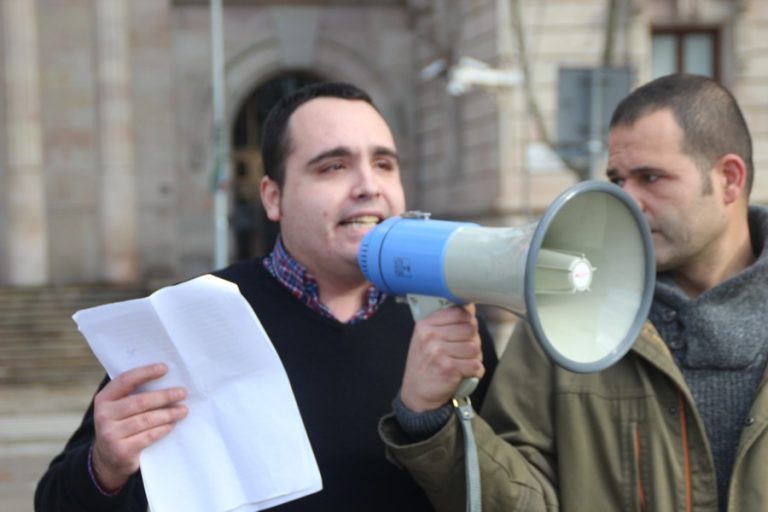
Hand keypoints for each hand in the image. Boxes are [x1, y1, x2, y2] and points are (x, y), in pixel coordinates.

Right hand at [91, 363, 187, 490]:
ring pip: (146, 420)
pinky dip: (162, 429)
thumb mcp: (119, 408)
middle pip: (140, 401)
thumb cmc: (120, 425)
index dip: (145, 373)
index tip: (165, 368)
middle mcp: (103, 415)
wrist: (107, 459)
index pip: (125, 380)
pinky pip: (148, 436)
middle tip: (183, 393)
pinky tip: (172, 425)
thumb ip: (133, 394)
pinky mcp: (121, 450)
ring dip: (168, 414)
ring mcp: (110, 434)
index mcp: (104, 399)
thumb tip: (166, 378)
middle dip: (164, 396)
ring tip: (183, 410)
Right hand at [400, 304, 483, 411]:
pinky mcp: (448, 369)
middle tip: (464, 350)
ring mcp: (438, 352)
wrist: (416, 394)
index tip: (466, 330)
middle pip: (470, 328)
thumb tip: (470, 308)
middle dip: (473, 340)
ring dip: (475, 357)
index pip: (459, 311)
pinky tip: (466, 373)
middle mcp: (430, 336)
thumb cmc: (424, 365)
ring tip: (463, 362)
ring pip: (475, 347)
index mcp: (425, 325)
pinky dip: (476, 372)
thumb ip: (445, 323)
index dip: (469, 321)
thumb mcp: (425, 338)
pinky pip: (476, 365)